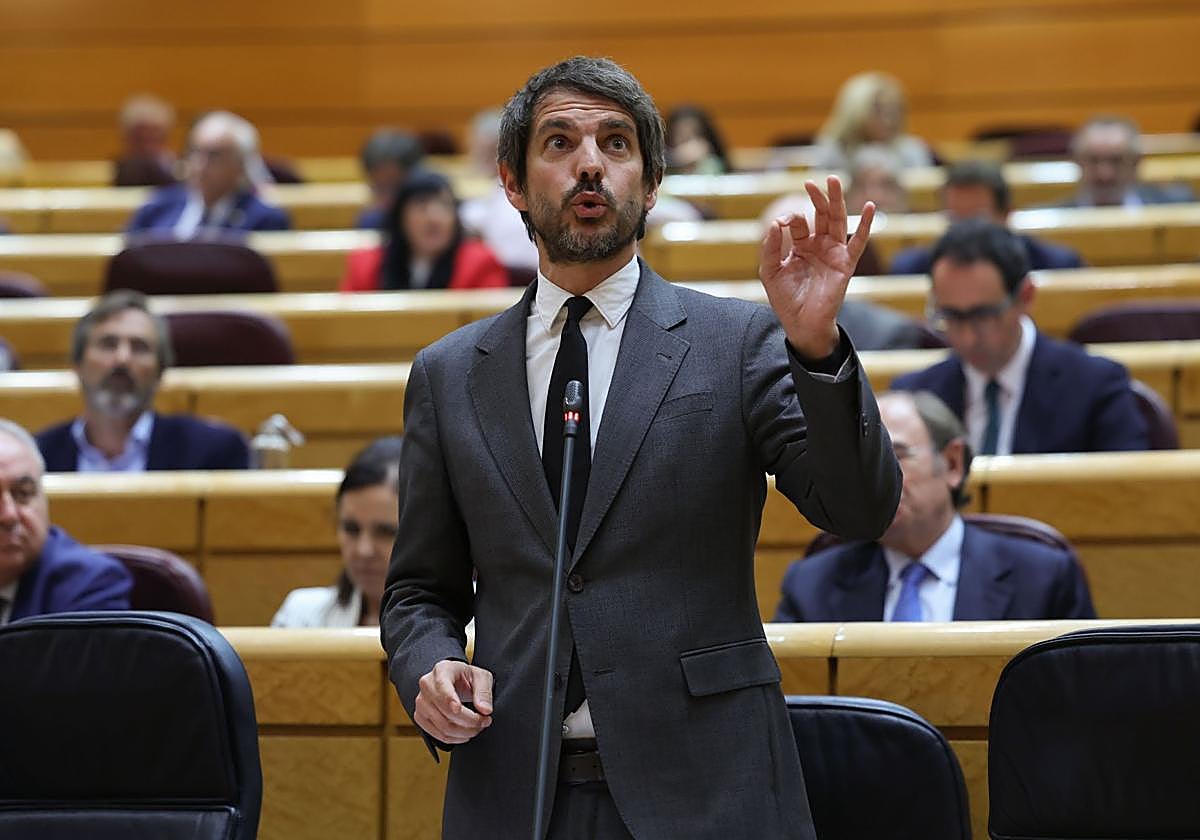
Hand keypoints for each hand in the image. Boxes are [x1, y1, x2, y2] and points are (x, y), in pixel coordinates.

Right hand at [414, 659, 493, 743]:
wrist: (452, 681)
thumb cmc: (465, 677)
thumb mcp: (480, 677)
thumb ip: (484, 692)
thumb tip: (485, 710)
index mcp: (441, 671)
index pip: (444, 690)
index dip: (454, 704)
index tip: (470, 713)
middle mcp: (427, 686)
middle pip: (446, 712)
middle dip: (470, 722)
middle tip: (485, 721)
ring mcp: (421, 703)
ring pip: (443, 727)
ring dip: (464, 733)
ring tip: (477, 728)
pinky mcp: (420, 717)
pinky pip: (438, 735)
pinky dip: (455, 739)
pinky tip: (465, 733)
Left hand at [758, 175, 875, 358]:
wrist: (801, 324)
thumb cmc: (786, 300)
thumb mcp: (771, 272)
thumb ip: (771, 248)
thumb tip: (775, 223)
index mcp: (801, 246)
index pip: (798, 223)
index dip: (790, 219)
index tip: (782, 223)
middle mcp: (819, 246)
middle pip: (821, 215)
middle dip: (818, 197)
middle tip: (811, 182)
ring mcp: (833, 253)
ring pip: (838, 221)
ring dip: (836, 201)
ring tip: (834, 180)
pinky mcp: (845, 264)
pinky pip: (857, 241)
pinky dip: (864, 224)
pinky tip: (868, 206)